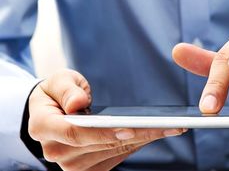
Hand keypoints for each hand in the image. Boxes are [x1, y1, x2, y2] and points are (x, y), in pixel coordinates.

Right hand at [28, 69, 186, 170]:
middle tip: (167, 125)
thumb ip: (67, 90)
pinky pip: (116, 158)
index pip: (75, 133)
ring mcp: (72, 164)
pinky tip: (154, 134)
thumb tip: (77, 104)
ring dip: (142, 140)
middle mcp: (56, 151)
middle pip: (101, 145)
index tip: (130, 128)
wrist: (53, 112)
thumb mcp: (59, 81)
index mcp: (43, 127)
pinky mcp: (88, 169)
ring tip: (169, 128)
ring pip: (113, 153)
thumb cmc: (58, 93)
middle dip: (137, 134)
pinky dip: (136, 145)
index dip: (103, 132)